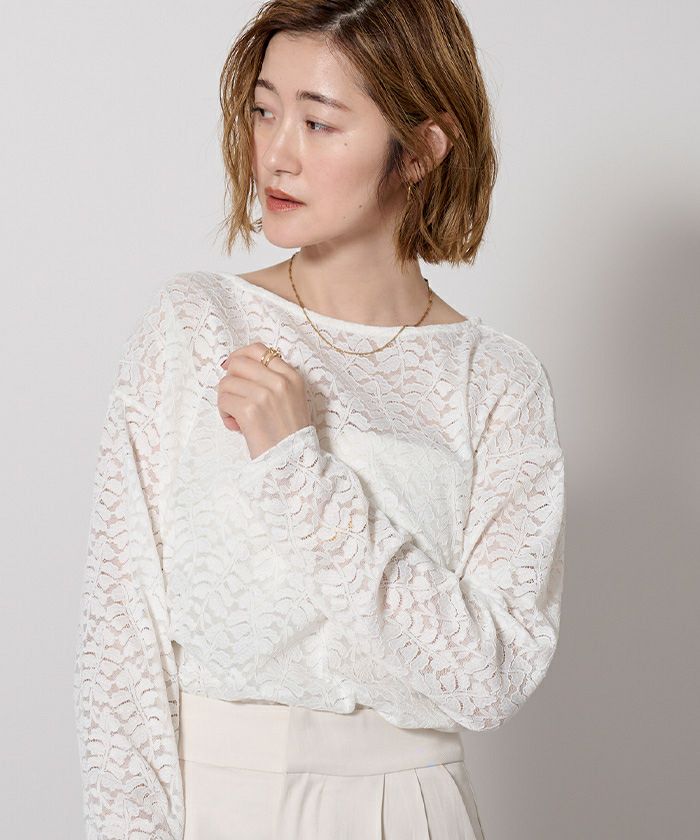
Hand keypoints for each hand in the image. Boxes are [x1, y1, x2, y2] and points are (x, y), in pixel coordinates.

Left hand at [217, 342, 311, 460]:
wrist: (293, 460)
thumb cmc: (288, 432)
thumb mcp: (291, 398)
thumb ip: (273, 379)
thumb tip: (236, 364)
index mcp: (291, 377)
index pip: (259, 350)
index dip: (240, 356)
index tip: (232, 368)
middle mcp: (280, 382)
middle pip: (238, 363)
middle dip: (230, 380)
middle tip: (234, 397)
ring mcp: (265, 395)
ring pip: (226, 382)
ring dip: (226, 400)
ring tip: (236, 416)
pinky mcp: (250, 410)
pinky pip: (223, 401)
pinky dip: (224, 414)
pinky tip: (235, 425)